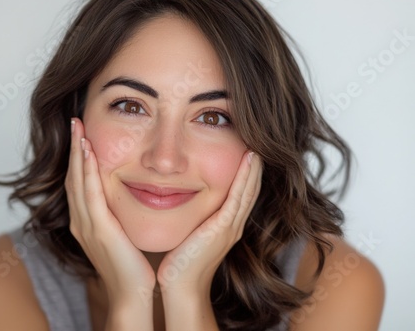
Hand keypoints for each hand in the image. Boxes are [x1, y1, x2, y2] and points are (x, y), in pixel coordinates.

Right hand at [65, 118, 155, 309]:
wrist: (132, 293)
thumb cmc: (131, 265)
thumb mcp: (121, 234)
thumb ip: (117, 215)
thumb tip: (127, 196)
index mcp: (86, 222)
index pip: (79, 182)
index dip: (79, 158)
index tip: (83, 134)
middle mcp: (81, 221)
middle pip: (73, 176)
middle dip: (74, 148)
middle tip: (76, 122)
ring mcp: (87, 224)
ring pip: (78, 180)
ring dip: (78, 152)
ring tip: (79, 127)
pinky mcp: (98, 228)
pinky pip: (90, 193)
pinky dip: (88, 170)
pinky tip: (89, 151)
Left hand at [157, 151, 262, 296]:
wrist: (181, 285)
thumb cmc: (180, 262)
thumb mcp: (189, 233)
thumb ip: (191, 218)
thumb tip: (177, 199)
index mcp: (225, 226)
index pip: (240, 196)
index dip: (245, 176)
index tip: (245, 156)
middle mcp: (233, 225)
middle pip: (249, 191)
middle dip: (253, 170)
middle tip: (255, 148)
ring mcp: (231, 226)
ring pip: (248, 191)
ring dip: (253, 169)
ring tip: (256, 149)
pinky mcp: (224, 227)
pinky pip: (239, 196)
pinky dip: (246, 177)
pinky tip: (249, 161)